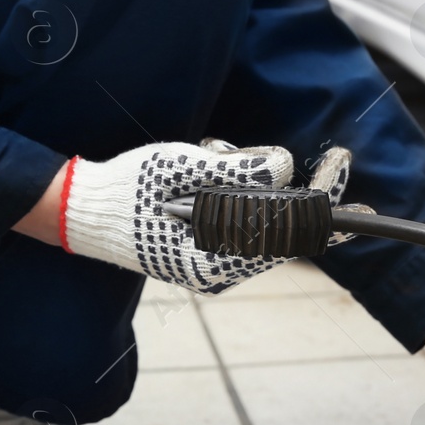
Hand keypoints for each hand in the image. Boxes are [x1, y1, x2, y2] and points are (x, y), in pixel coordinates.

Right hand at [59, 138, 354, 292]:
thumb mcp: (181, 169)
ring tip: (215, 153)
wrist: (82, 211)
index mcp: (215, 261)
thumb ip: (236, 172)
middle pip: (287, 230)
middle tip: (338, 160)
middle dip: (301, 189)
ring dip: (258, 181)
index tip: (342, 169)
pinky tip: (212, 166)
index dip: (322, 199)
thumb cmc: (127, 189)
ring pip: (268, 220)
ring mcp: (217, 262)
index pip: (287, 233)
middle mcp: (222, 271)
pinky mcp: (211, 248)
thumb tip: (285, 169)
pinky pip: (247, 219)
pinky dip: (241, 189)